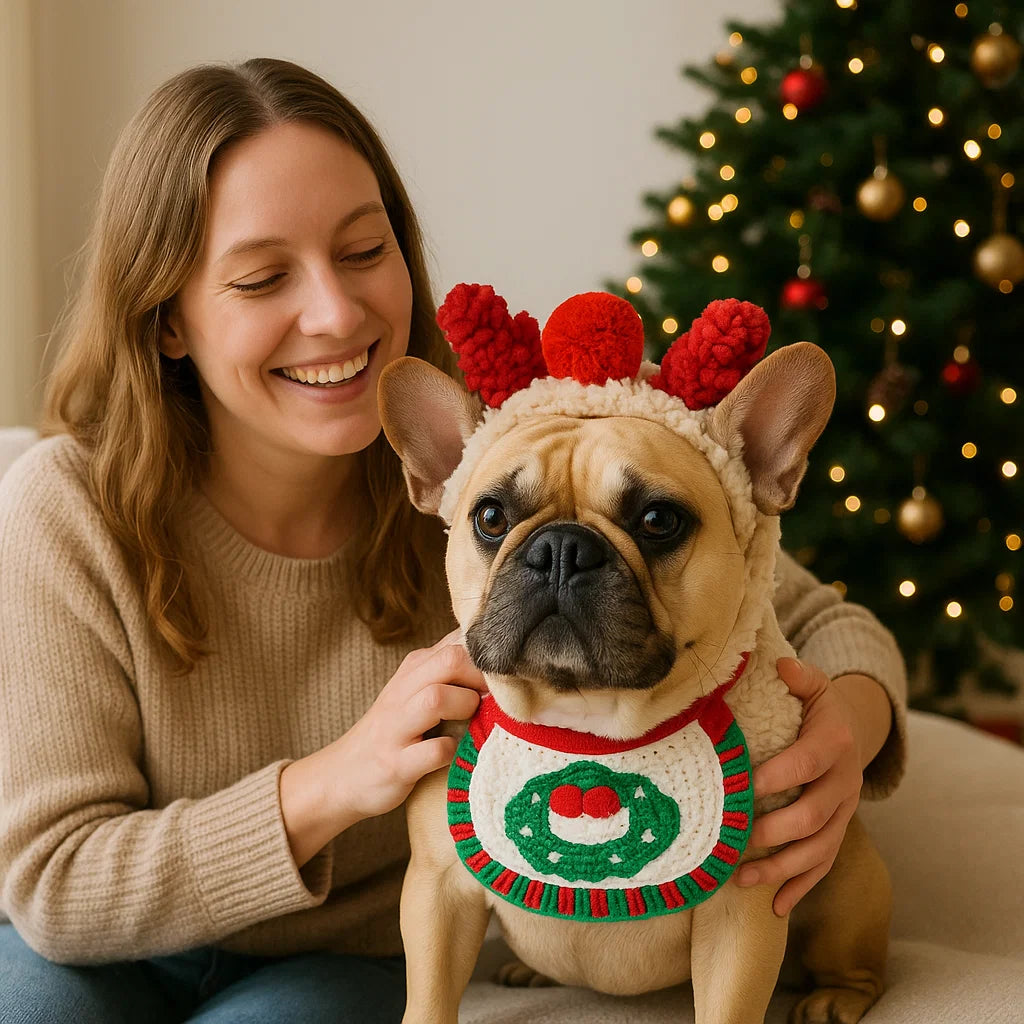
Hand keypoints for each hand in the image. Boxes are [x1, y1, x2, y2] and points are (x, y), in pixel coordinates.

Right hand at [332, 629, 487, 820]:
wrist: (342, 775)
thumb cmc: (393, 731)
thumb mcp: (415, 690)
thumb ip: (448, 669)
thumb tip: (492, 652)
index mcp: (413, 670)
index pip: (456, 641)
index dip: (487, 654)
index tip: (506, 673)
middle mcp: (403, 691)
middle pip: (449, 660)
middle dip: (480, 676)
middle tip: (494, 698)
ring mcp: (397, 727)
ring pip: (436, 698)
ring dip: (464, 707)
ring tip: (471, 721)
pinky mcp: (396, 763)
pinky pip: (433, 752)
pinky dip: (449, 752)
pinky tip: (452, 753)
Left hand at [733, 657, 861, 916]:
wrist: (854, 731)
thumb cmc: (818, 707)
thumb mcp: (814, 685)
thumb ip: (800, 676)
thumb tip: (782, 664)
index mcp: (834, 743)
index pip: (805, 763)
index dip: (776, 776)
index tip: (742, 786)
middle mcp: (843, 782)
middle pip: (813, 816)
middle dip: (773, 831)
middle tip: (735, 837)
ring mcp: (843, 812)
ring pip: (818, 849)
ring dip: (780, 869)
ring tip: (741, 879)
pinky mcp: (837, 831)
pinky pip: (823, 865)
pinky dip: (801, 888)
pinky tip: (775, 907)